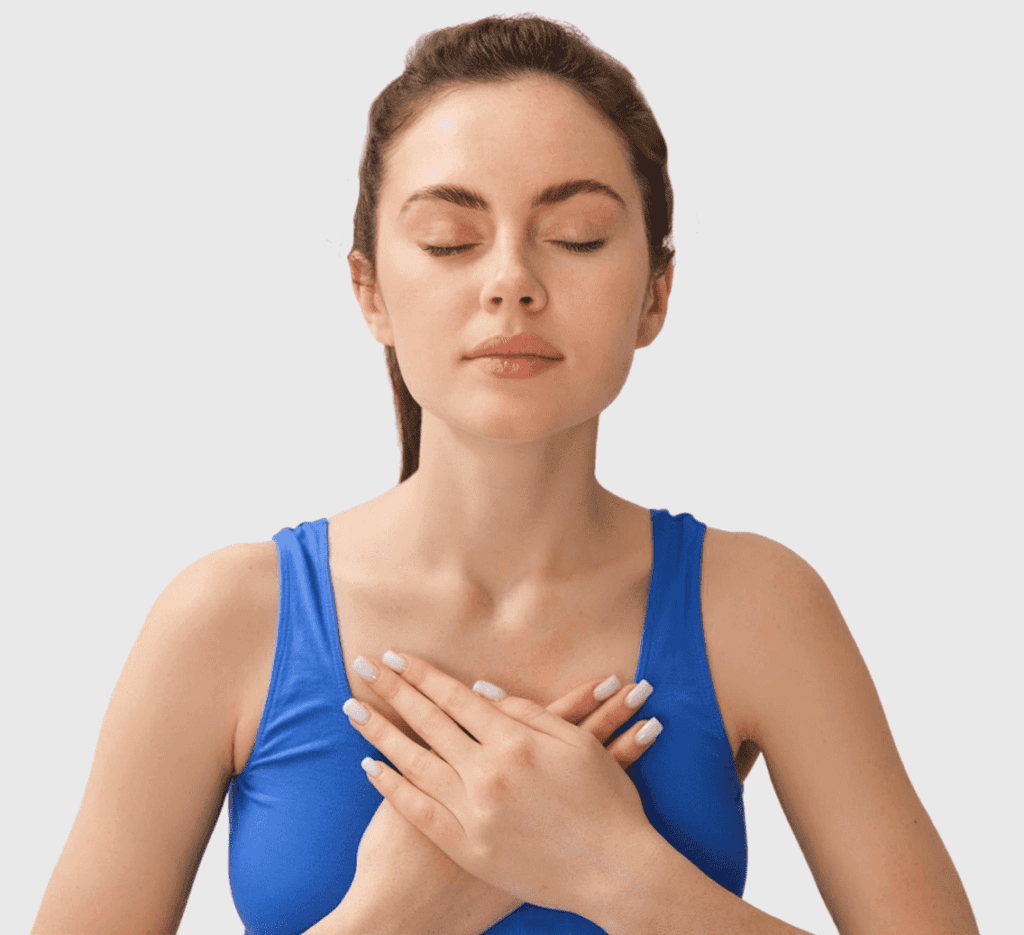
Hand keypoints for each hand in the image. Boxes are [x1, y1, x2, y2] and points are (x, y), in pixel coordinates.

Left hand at [343, 651, 664, 916]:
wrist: (616, 872)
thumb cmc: (604, 802)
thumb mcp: (578, 745)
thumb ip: (527, 713)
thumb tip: (481, 691)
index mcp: (515, 742)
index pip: (455, 697)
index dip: (423, 674)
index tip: (396, 656)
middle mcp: (488, 773)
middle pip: (428, 722)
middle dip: (393, 691)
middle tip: (364, 666)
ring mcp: (474, 813)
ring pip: (414, 763)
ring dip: (379, 733)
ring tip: (353, 709)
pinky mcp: (467, 848)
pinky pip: (419, 812)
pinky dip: (392, 788)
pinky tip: (370, 767)